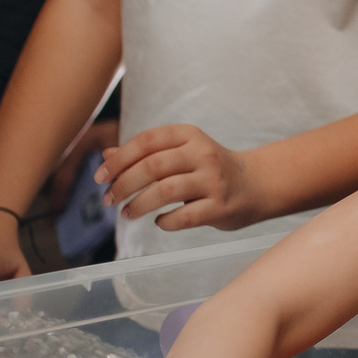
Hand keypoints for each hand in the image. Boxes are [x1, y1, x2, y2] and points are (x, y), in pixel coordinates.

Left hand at [98, 124, 267, 230]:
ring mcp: (213, 180)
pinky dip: (165, 222)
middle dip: (123, 184)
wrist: (257, 184)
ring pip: (165, 191)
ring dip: (138, 205)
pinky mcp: (221, 206)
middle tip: (109, 200)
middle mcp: (202, 154)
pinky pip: (184, 217)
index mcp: (189, 135)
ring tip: (127, 214)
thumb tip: (105, 156)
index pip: (146, 141)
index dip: (118, 159)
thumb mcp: (182, 152)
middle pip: (152, 166)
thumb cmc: (211, 168)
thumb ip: (146, 153)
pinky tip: (159, 221)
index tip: (100, 178)